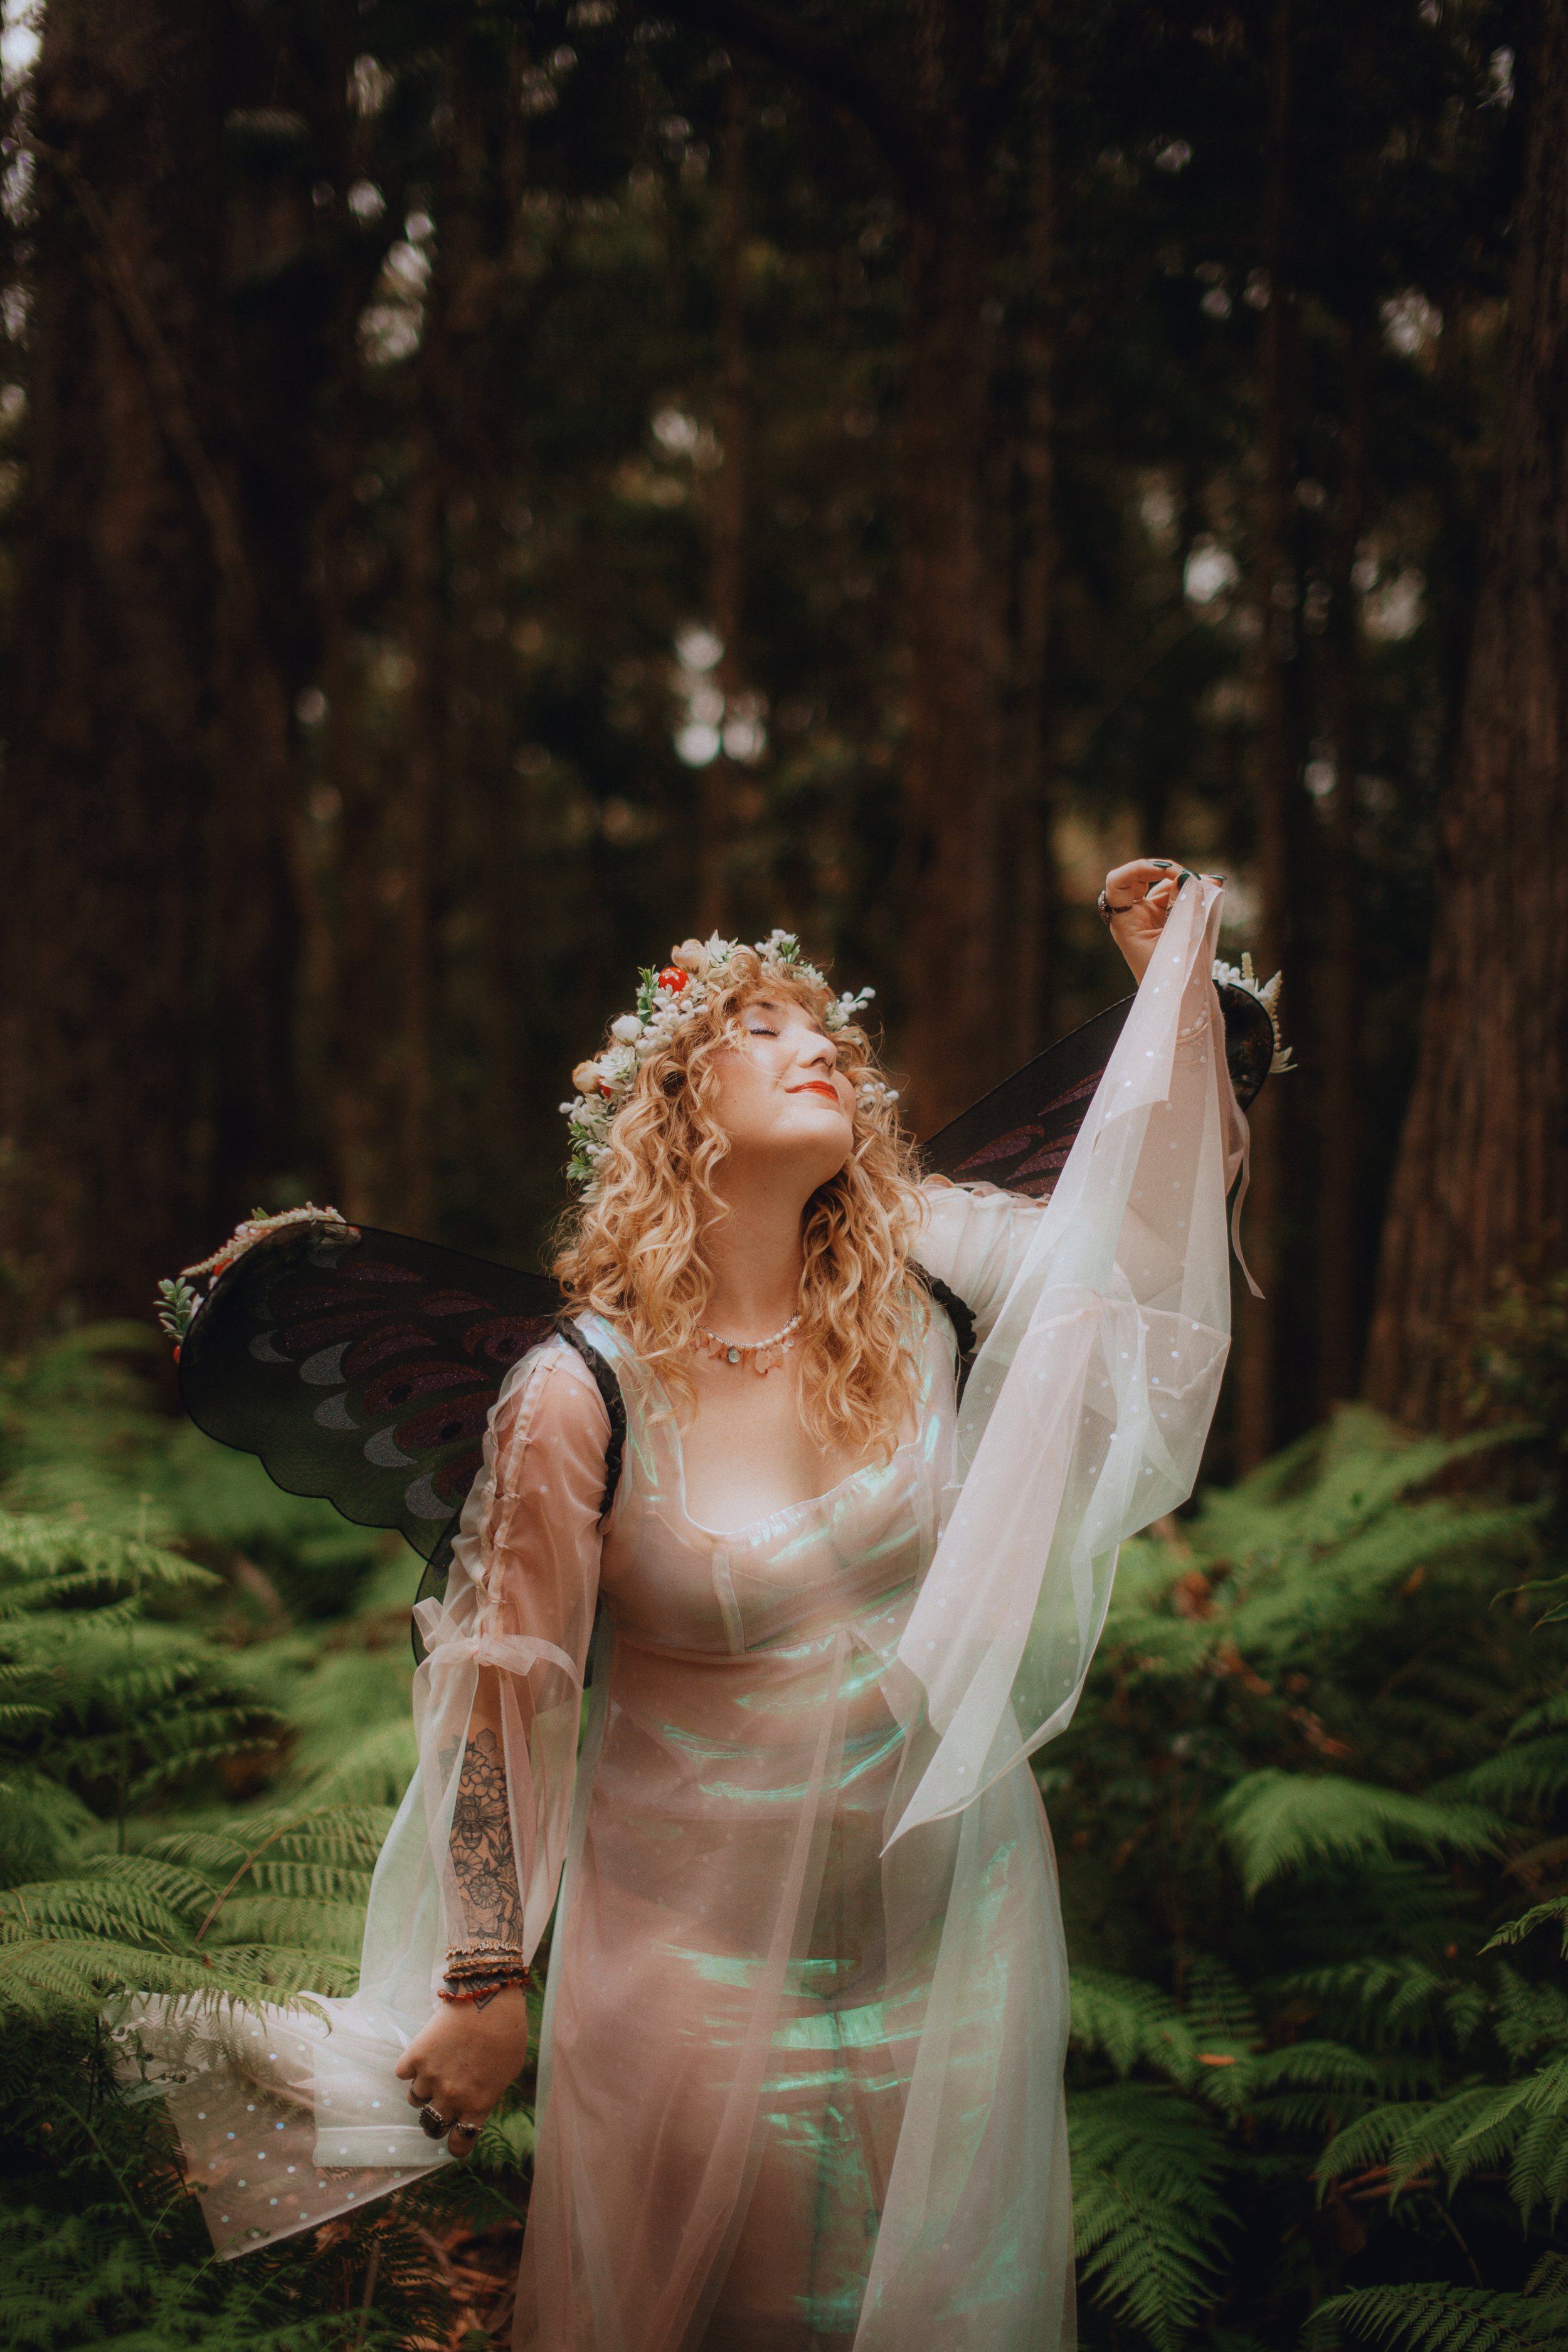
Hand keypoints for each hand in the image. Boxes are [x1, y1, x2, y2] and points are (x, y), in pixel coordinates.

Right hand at [394, 1984, 530, 2157]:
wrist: (488, 1996)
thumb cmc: (507, 2031)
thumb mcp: (508, 2071)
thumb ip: (488, 2094)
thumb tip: (475, 2105)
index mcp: (478, 2104)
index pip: (460, 2143)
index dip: (456, 2144)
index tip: (455, 2139)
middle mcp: (451, 2096)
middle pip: (432, 2126)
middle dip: (436, 2119)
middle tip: (441, 2105)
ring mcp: (430, 2077)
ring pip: (415, 2099)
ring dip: (423, 2089)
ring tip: (435, 2070)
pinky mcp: (414, 2056)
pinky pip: (403, 2074)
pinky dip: (410, 2067)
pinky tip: (424, 2053)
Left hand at [1100, 859, 1221, 983]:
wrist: (1182, 1002)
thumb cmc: (1175, 977)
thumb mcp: (1182, 937)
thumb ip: (1185, 905)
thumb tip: (1188, 876)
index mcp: (1125, 923)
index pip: (1117, 883)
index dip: (1138, 868)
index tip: (1166, 870)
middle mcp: (1132, 916)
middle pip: (1141, 878)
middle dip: (1167, 872)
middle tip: (1192, 876)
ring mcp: (1148, 917)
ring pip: (1162, 886)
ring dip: (1185, 881)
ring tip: (1210, 884)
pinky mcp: (1164, 919)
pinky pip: (1176, 896)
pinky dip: (1191, 891)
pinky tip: (1211, 886)